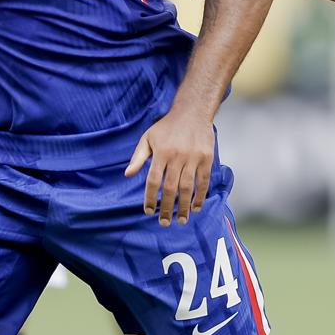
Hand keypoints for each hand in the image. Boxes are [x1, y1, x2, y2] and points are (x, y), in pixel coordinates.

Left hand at [124, 106, 214, 226]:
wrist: (193, 112)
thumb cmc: (167, 127)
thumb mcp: (148, 138)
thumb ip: (138, 157)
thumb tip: (127, 175)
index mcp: (161, 152)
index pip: (154, 181)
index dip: (150, 198)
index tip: (149, 211)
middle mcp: (177, 156)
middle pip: (171, 188)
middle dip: (167, 208)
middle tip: (164, 223)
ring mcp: (194, 158)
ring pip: (188, 187)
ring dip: (184, 206)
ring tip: (181, 220)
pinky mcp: (207, 158)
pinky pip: (203, 181)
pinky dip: (200, 196)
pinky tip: (196, 207)